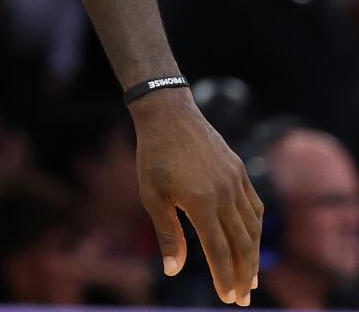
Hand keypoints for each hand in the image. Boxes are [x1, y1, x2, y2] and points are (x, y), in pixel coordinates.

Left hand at [132, 90, 262, 304]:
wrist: (169, 114)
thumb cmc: (153, 155)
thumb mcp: (151, 195)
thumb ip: (167, 233)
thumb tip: (173, 270)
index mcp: (202, 203)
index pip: (219, 250)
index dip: (224, 276)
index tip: (228, 297)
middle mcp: (225, 195)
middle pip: (242, 244)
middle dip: (242, 274)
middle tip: (242, 298)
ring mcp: (237, 182)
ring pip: (253, 228)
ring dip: (253, 256)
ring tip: (249, 277)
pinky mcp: (241, 172)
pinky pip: (255, 207)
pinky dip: (256, 229)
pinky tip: (252, 242)